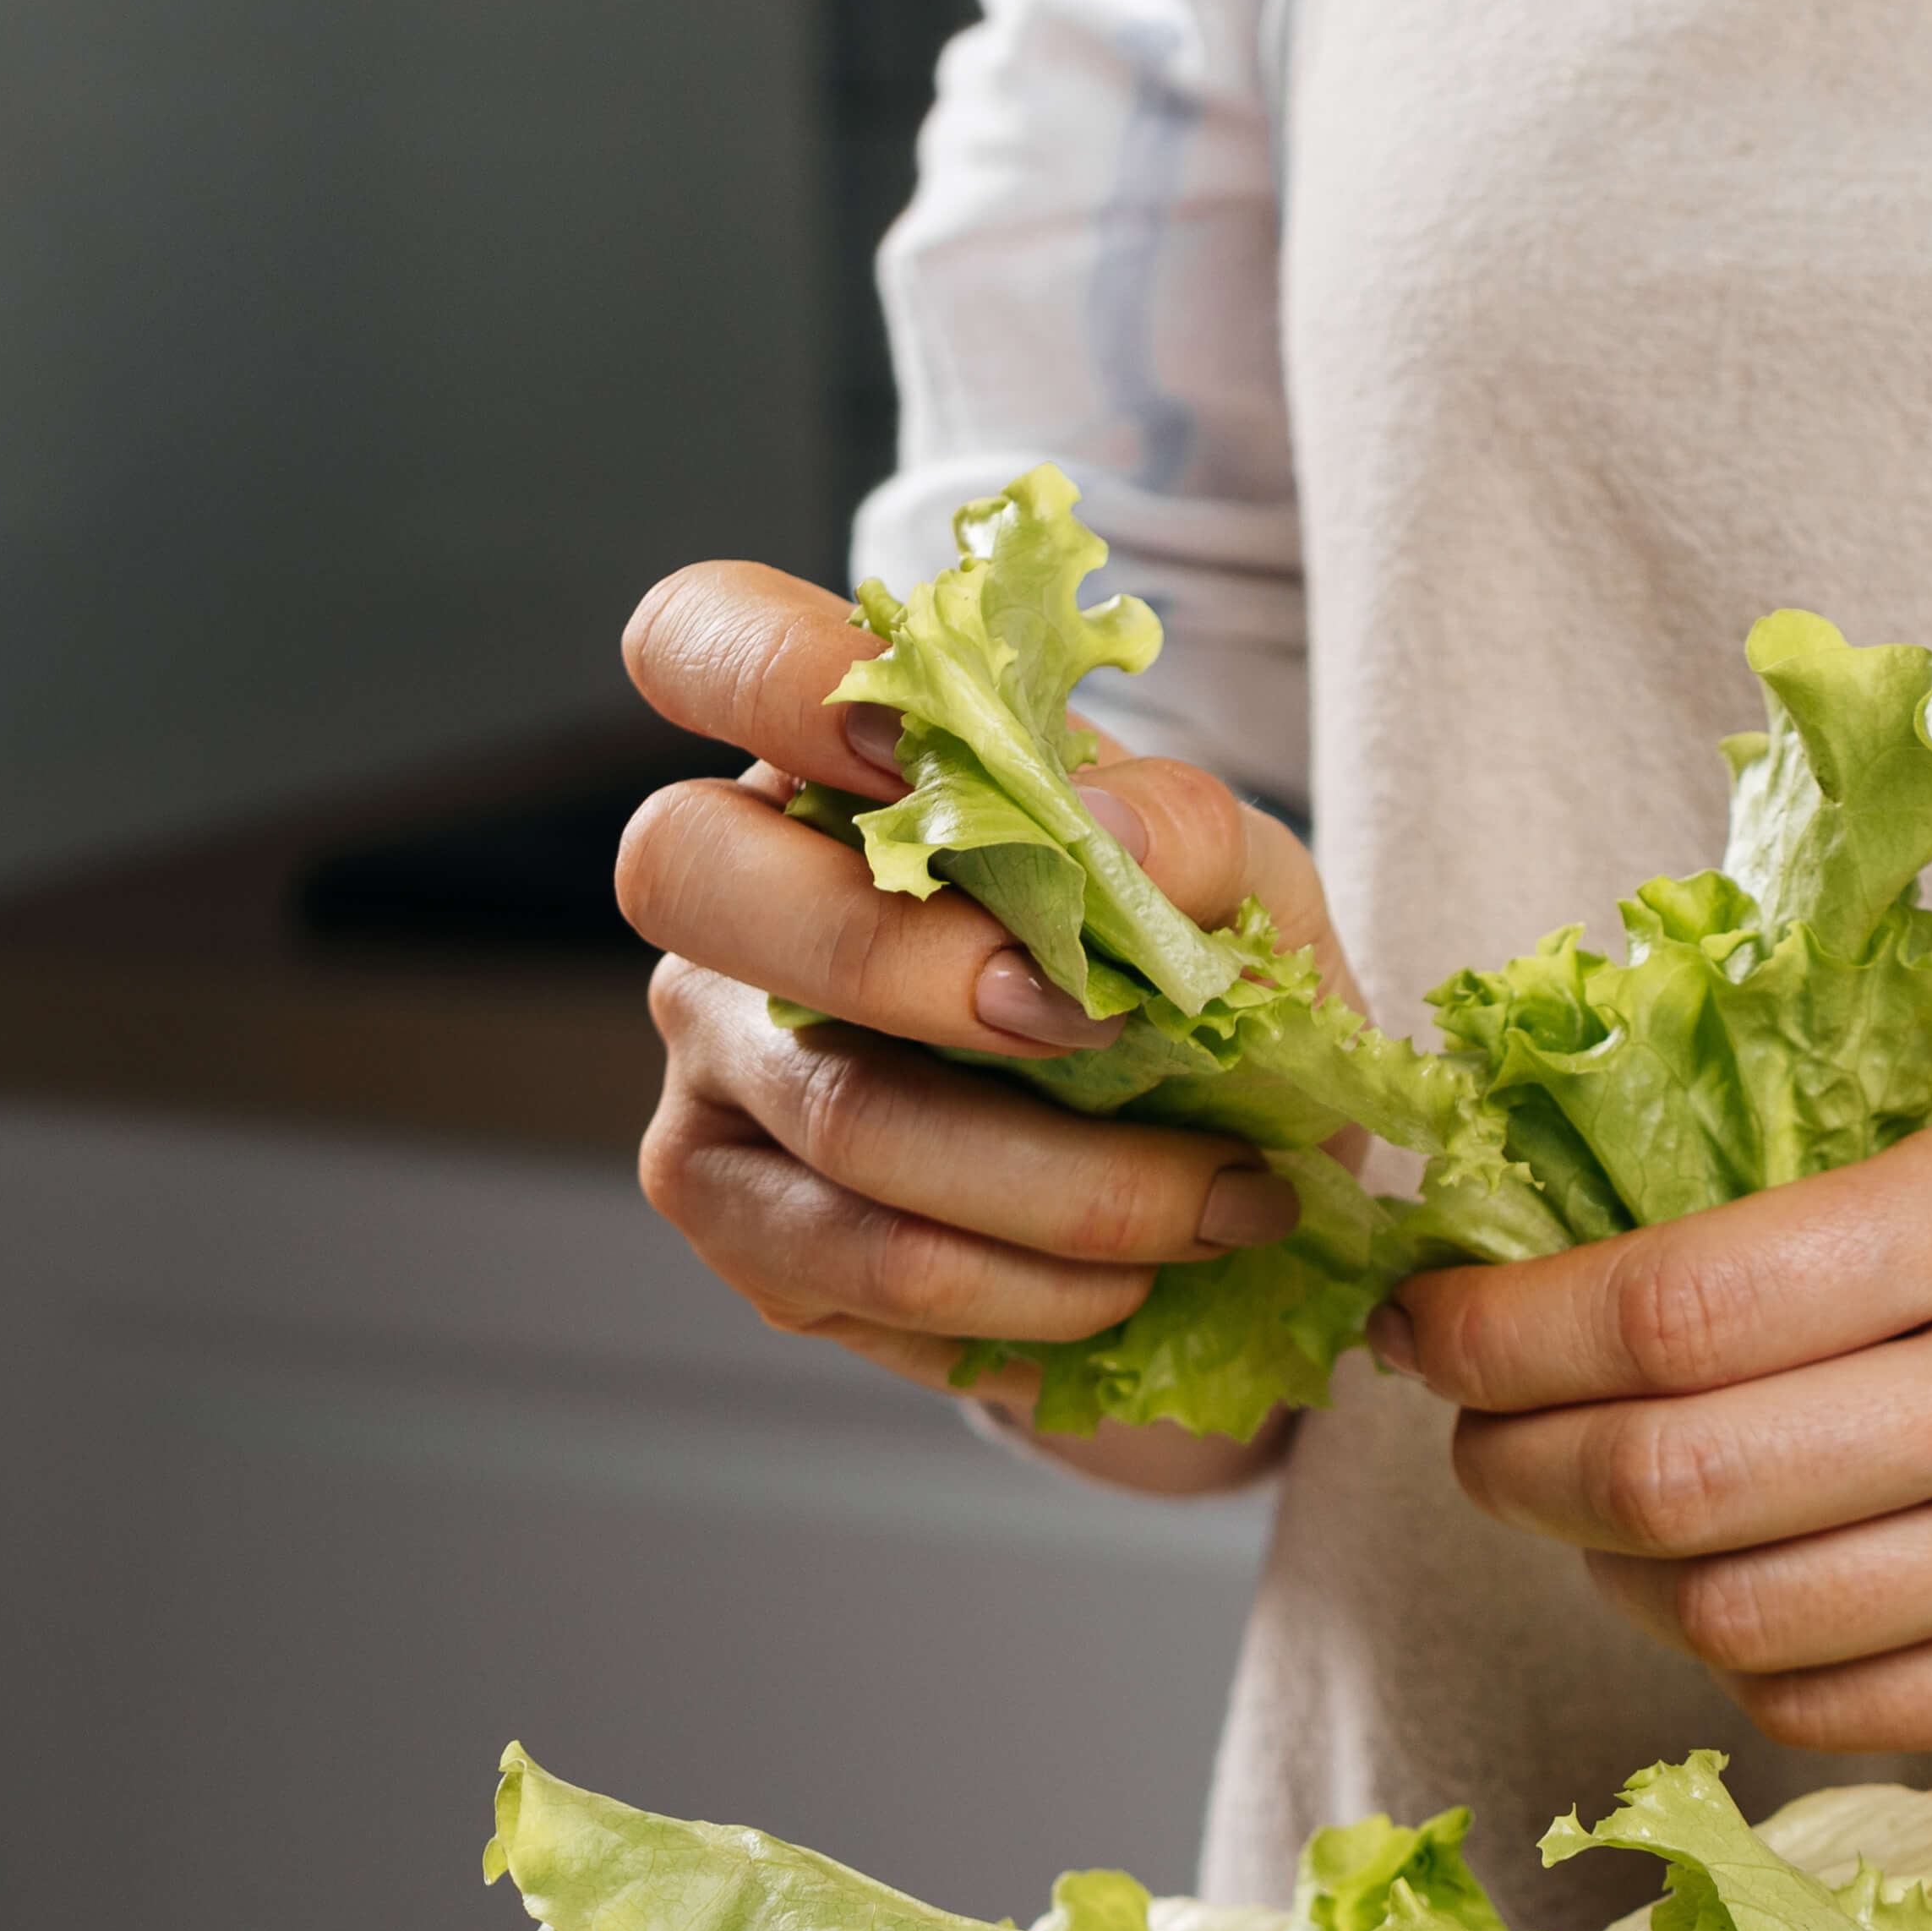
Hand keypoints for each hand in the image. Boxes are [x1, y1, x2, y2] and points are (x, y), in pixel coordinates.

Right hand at [614, 559, 1343, 1493]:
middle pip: (688, 877)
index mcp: (827, 761)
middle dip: (904, 957)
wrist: (1225, 1205)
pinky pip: (876, 1265)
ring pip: (836, 1112)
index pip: (704, 643)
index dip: (770, 671)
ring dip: (1067, 1180)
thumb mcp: (1242, 889)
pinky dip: (1036, 1287)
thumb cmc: (1197, 996)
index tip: (909, 753)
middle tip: (1085, 1020)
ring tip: (1226, 1205)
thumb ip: (1185, 835)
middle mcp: (729, 905)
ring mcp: (717, 1074)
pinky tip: (1134, 1283)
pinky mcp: (750, 1236)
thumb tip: (1102, 828)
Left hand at [1393, 1087, 1931, 1752]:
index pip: (1688, 1299)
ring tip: (1590, 1517)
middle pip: (1684, 1477)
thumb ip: (1876, 1192)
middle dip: (1515, 1465)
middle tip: (1472, 1434)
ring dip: (1612, 1575)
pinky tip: (1727, 1595)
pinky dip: (1740, 1660)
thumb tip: (1611, 1249)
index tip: (1436, 1324)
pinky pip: (1852, 1707)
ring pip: (1744, 1613)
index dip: (1509, 1331)